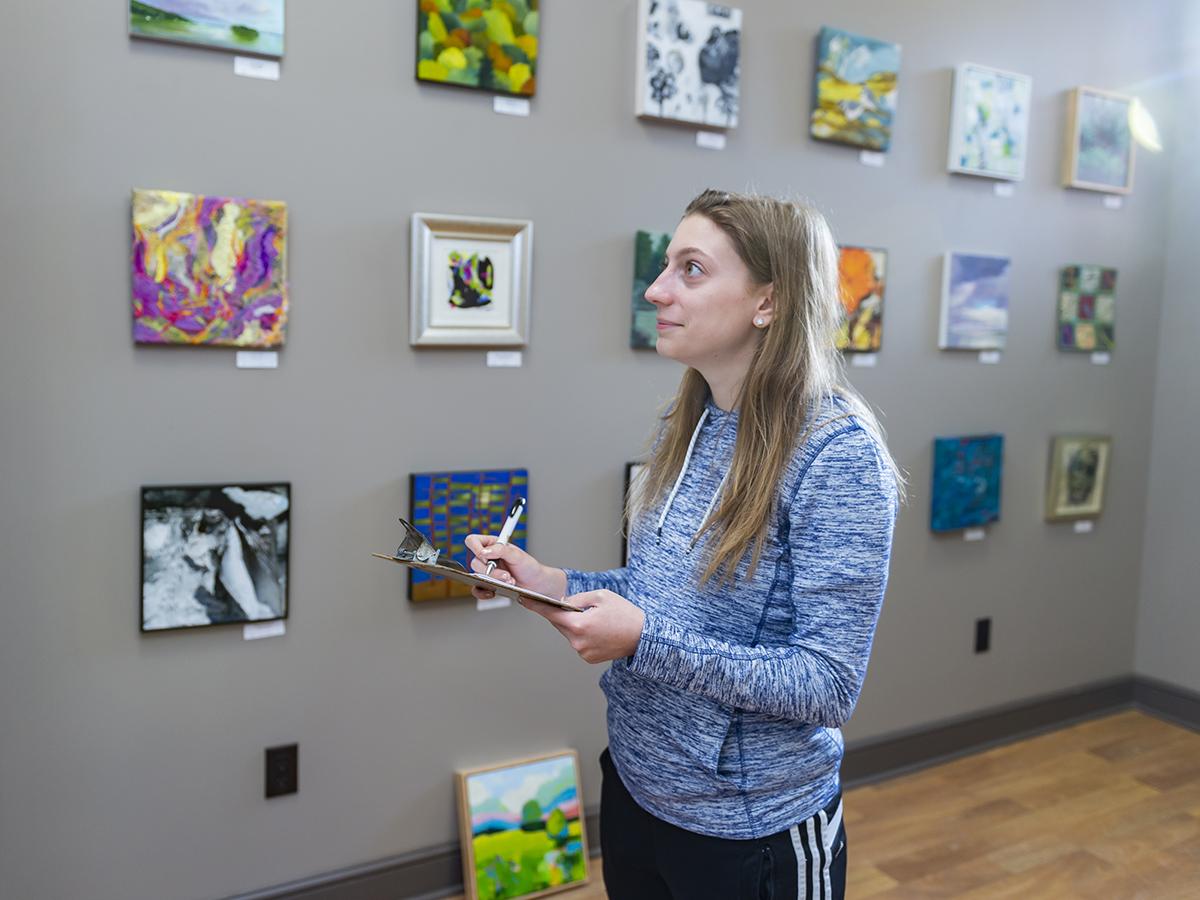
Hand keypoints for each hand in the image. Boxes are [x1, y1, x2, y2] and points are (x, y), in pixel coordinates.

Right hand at [464, 534, 566, 600]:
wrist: (536, 583)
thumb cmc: (528, 566)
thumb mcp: (517, 555)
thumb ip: (500, 550)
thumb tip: (483, 552)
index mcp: (492, 544)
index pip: (473, 541)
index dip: (475, 548)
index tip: (486, 556)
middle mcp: (487, 557)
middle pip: (474, 562)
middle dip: (491, 571)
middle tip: (507, 574)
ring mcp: (487, 571)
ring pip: (477, 576)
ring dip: (493, 580)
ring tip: (509, 581)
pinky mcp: (488, 584)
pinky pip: (477, 589)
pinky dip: (483, 592)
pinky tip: (493, 592)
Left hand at [520, 590, 644, 663]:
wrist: (643, 636)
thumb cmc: (625, 615)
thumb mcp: (601, 596)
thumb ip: (576, 599)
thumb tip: (562, 604)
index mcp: (579, 624)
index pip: (550, 614)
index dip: (536, 605)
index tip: (524, 599)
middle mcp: (578, 642)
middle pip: (560, 624)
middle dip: (566, 615)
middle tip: (584, 608)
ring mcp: (582, 652)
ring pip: (569, 633)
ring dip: (576, 625)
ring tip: (596, 620)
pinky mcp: (588, 658)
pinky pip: (578, 642)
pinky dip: (583, 635)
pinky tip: (598, 630)